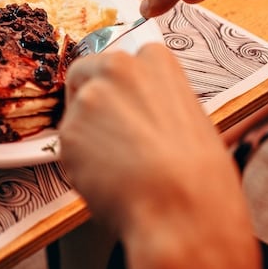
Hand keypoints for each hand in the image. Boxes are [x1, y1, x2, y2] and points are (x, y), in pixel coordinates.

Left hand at [59, 44, 259, 268]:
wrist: (183, 208)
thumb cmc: (200, 174)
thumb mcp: (190, 118)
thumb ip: (156, 102)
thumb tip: (139, 112)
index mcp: (154, 59)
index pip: (117, 60)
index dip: (114, 85)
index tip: (119, 103)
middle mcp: (116, 67)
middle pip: (83, 74)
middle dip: (87, 99)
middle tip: (106, 134)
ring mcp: (88, 98)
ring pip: (75, 117)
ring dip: (87, 139)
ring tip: (119, 170)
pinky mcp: (67, 132)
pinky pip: (67, 150)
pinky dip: (80, 167)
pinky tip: (108, 182)